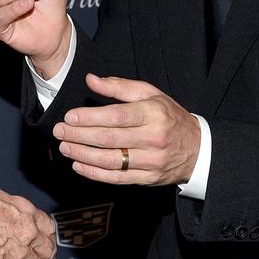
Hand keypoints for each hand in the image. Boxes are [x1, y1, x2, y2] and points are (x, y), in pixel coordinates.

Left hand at [53, 73, 200, 184]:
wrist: (199, 148)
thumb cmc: (169, 116)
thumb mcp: (150, 93)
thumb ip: (119, 86)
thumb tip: (91, 79)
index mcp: (153, 114)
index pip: (116, 116)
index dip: (90, 117)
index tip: (70, 116)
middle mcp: (153, 138)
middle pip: (109, 138)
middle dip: (79, 135)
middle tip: (59, 131)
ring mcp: (151, 161)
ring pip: (110, 160)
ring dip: (83, 155)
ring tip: (65, 146)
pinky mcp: (148, 178)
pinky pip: (117, 178)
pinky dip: (94, 174)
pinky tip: (78, 165)